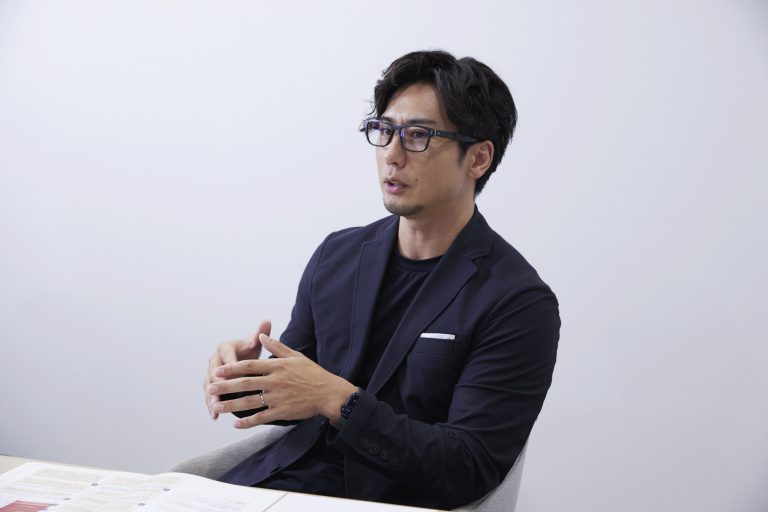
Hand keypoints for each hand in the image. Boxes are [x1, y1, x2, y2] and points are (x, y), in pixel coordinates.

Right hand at [204, 319, 270, 419]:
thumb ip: (259, 334)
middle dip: (216, 381)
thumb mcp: (255, 343)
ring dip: (211, 396)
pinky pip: (210, 396)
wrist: (243, 361)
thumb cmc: (250, 351)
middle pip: (213, 371)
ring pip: (209, 385)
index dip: (228, 362)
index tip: (231, 370)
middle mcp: (215, 359)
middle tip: (218, 390)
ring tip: (215, 406)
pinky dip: (211, 406)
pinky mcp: (211, 386)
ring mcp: (211, 374)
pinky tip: (215, 416)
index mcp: (225, 347)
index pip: (226, 354)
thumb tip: (267, 321)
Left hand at [208, 334, 355, 428]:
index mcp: (277, 367)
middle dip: (225, 386)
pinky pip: (261, 418)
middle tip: (210, 388)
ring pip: (250, 402)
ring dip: (231, 405)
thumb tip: (261, 336)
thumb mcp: (295, 356)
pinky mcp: (282, 412)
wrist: (328, 393)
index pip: (249, 366)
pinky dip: (248, 422)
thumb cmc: (312, 373)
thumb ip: (277, 346)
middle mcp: (275, 382)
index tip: (218, 370)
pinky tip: (236, 424)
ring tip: (216, 407)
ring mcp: (278, 398)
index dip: (232, 368)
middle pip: (245, 384)